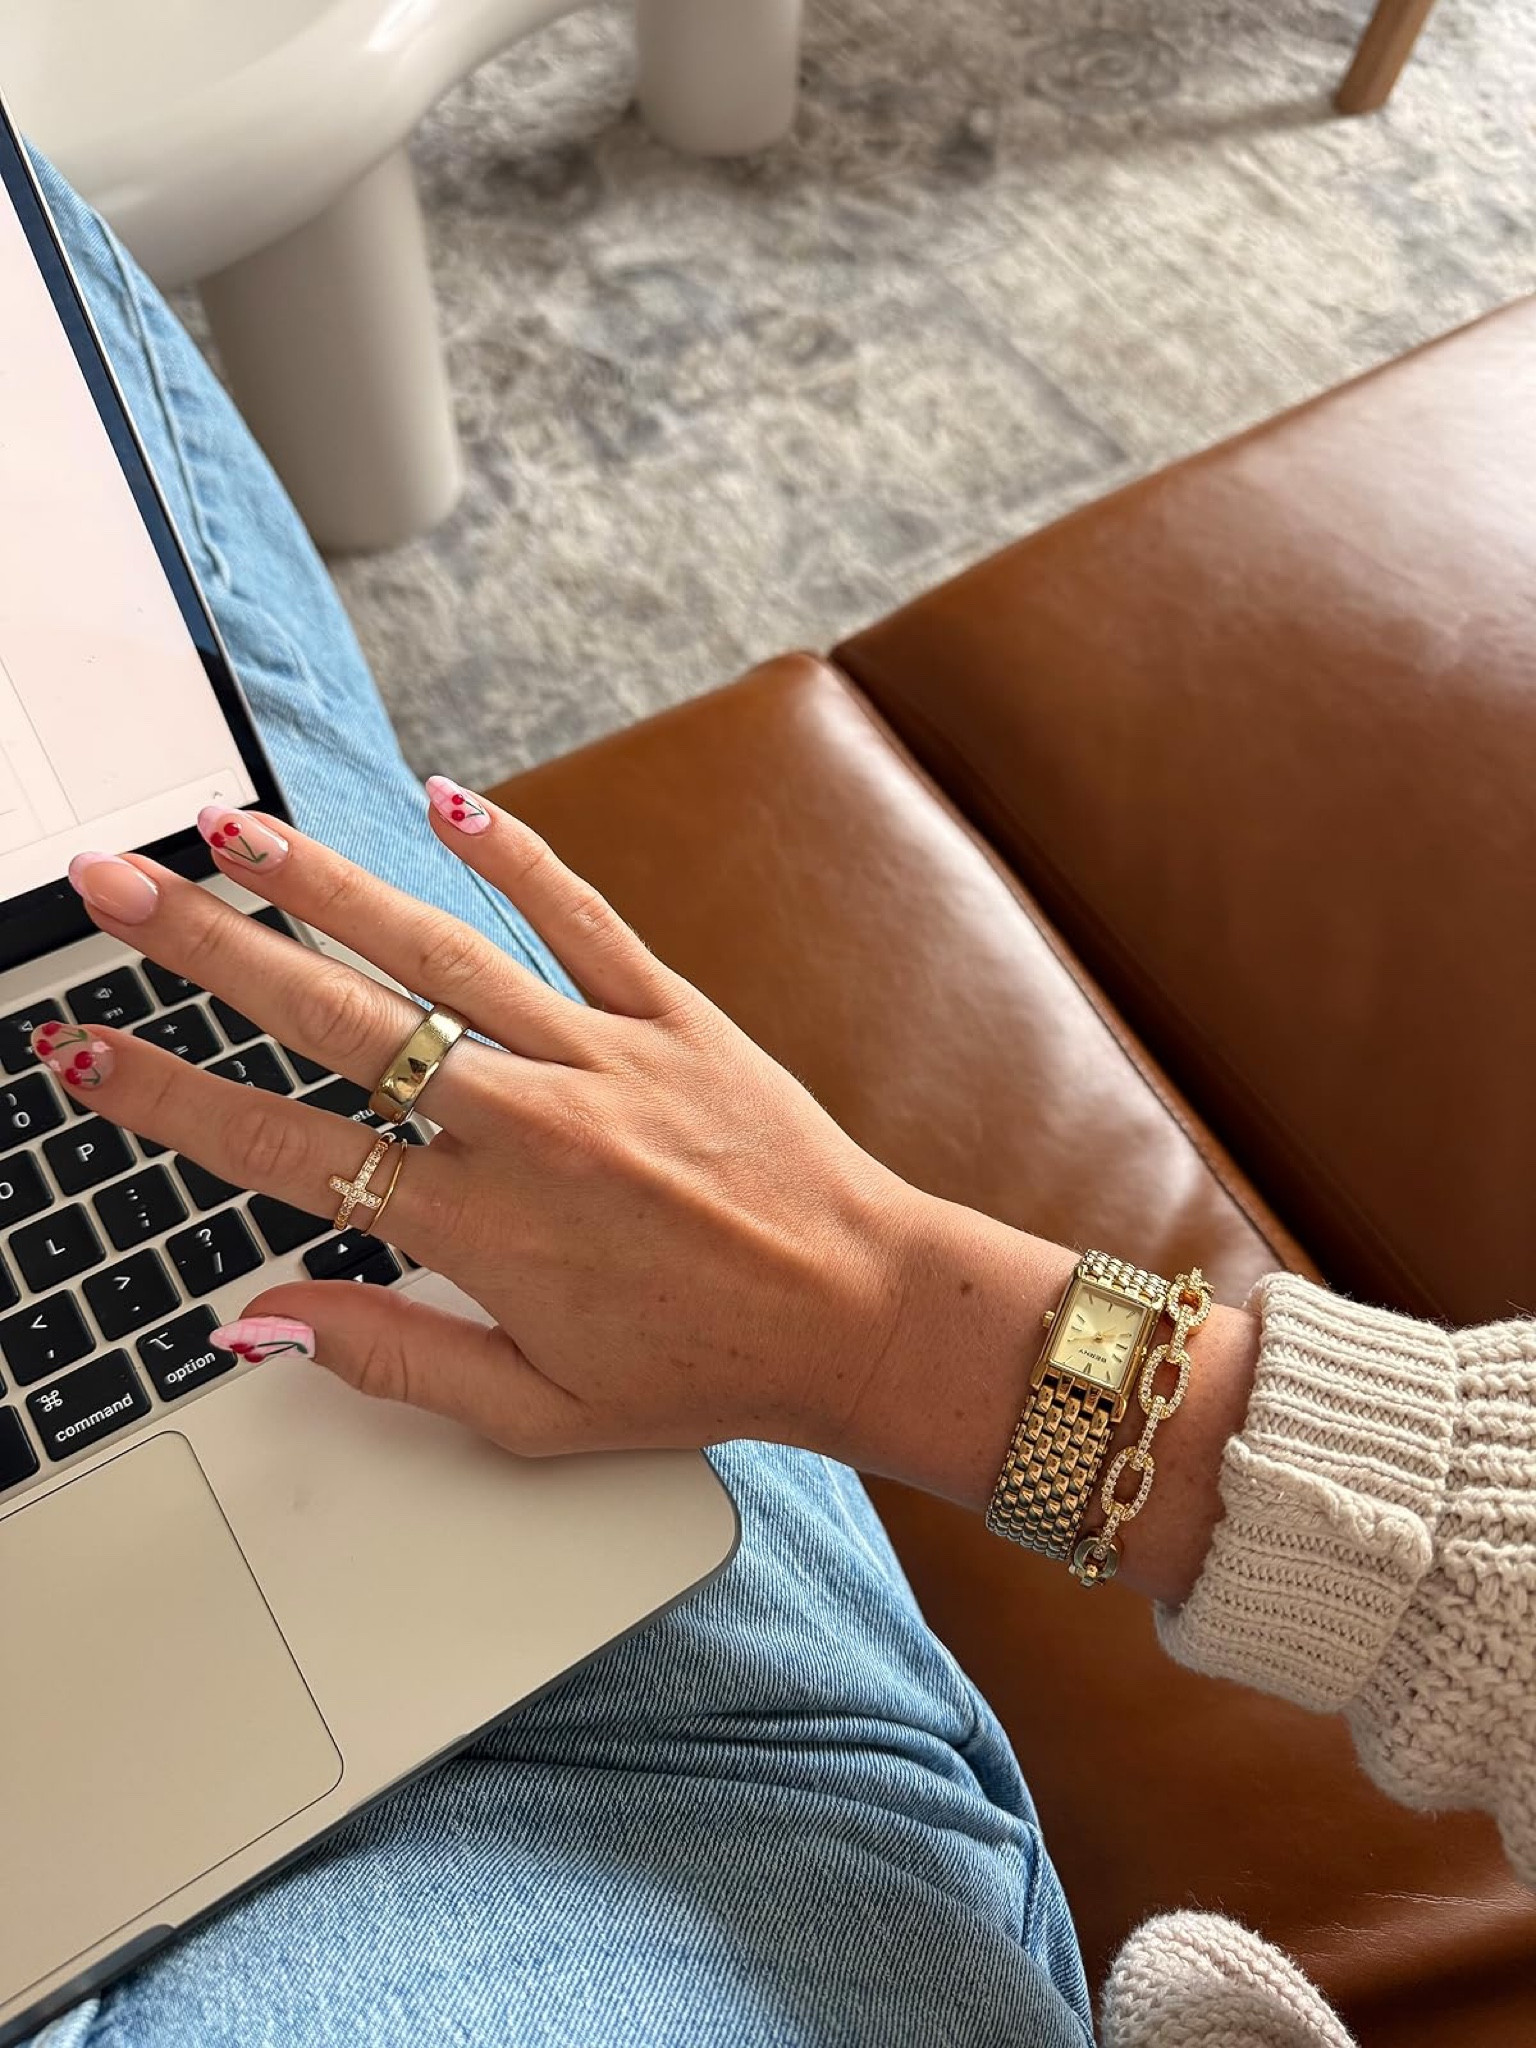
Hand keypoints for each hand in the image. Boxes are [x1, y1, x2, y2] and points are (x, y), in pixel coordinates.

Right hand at [45, 790, 926, 1463]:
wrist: (861, 1312)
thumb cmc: (705, 1369)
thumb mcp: (537, 1410)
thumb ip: (391, 1357)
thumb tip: (259, 1320)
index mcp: (482, 1226)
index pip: (286, 1150)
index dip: (169, 1100)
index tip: (85, 1051)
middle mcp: (528, 1124)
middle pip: (337, 1022)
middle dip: (209, 950)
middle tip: (117, 887)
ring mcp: (602, 1055)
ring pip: (441, 954)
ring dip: (330, 886)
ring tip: (237, 833)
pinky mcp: (674, 1013)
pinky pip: (583, 917)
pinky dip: (518, 855)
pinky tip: (448, 799)